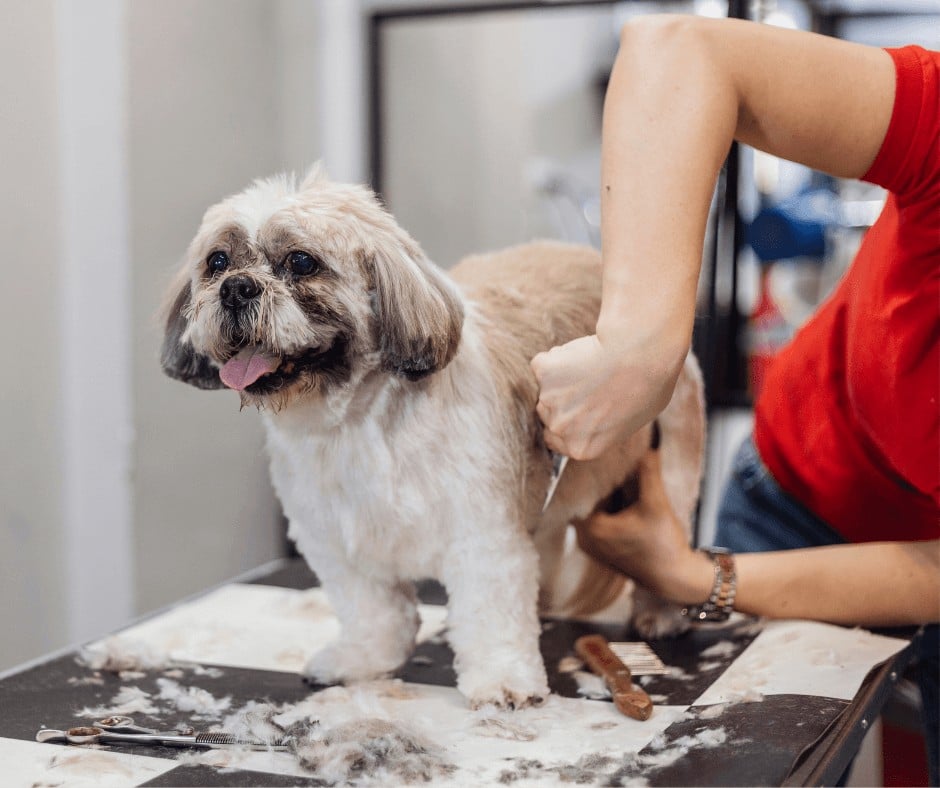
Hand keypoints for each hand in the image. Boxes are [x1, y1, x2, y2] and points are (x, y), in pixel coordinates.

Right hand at [530, 332, 680, 459]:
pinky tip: (582, 353)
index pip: (554, 440)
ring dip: (560, 378)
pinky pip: (543, 364)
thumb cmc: (648, 387)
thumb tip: (596, 417)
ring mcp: (548, 400)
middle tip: (589, 383)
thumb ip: (603, 427)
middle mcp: (560, 429)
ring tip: (590, 367)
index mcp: (581, 448)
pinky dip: (556, 357)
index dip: (566, 422)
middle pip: (548, 414)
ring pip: (546, 387)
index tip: (576, 408)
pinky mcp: (543, 371)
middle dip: (562, 400)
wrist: (640, 356)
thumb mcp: (631, 421)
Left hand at [574, 445, 710, 604]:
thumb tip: (646, 445)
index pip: (580, 491)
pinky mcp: (602, 550)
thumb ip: (648, 472)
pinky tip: (623, 496)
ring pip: (594, 510)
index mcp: (590, 528)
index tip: (601, 456)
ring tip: (618, 475)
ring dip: (605, 496)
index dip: (592, 473)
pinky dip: (609, 509)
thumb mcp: (656, 503)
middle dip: (599, 483)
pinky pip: (600, 521)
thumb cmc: (664, 544)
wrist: (675, 579)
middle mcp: (584, 538)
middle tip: (611, 460)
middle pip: (586, 500)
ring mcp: (592, 546)